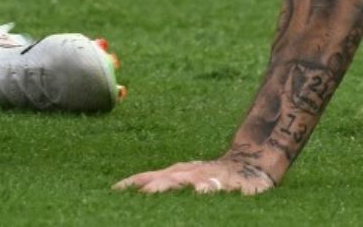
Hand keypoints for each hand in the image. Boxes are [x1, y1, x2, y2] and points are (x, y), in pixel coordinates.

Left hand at [115, 156, 275, 194]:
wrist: (250, 164)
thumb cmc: (209, 176)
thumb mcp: (183, 178)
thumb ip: (161, 184)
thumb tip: (134, 192)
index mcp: (173, 173)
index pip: (146, 178)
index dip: (130, 185)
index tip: (112, 193)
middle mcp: (186, 173)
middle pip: (164, 180)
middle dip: (149, 188)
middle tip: (132, 197)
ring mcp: (206, 176)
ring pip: (186, 181)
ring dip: (172, 186)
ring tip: (157, 193)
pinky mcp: (227, 183)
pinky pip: (216, 185)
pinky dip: (208, 188)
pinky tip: (202, 191)